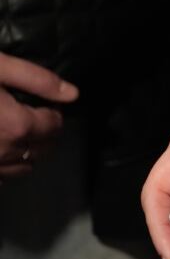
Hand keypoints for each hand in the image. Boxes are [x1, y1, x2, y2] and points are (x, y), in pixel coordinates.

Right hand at [0, 53, 78, 179]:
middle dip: (44, 134)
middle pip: (42, 150)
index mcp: (18, 126)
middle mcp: (6, 152)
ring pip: (23, 168)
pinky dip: (5, 166)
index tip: (41, 103)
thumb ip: (37, 80)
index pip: (54, 127)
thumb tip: (73, 94)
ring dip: (26, 152)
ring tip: (14, 131)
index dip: (52, 113)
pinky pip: (1, 178)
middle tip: (30, 115)